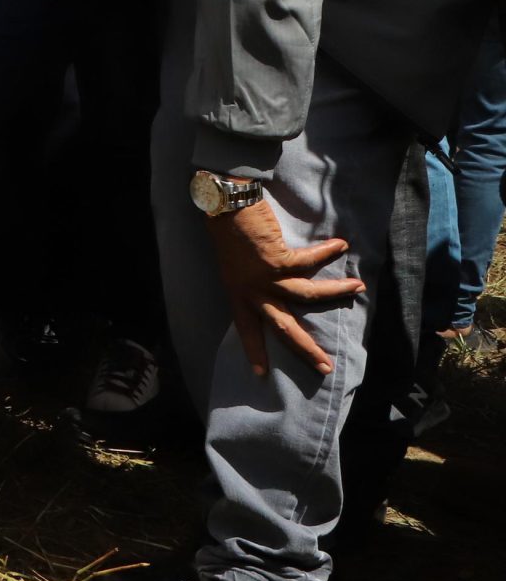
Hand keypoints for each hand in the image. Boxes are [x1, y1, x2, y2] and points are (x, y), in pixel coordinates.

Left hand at [206, 194, 363, 376]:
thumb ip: (251, 279)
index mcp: (237, 293)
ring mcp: (264, 277)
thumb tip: (273, 285)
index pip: (246, 328)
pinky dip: (326, 252)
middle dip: (305, 348)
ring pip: (306, 295)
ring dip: (335, 291)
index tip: (260, 375)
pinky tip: (341, 246)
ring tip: (358, 287)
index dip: (255, 351)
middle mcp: (251, 290)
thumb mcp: (234, 263)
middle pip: (282, 327)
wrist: (223, 205)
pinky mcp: (276, 260)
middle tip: (325, 367)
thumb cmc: (227, 230)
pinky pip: (309, 262)